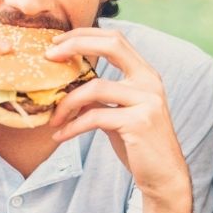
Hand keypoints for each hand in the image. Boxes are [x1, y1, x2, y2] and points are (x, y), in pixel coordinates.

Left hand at [47, 29, 189, 203]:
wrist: (164, 176)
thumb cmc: (139, 145)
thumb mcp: (120, 113)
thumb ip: (102, 97)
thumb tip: (69, 87)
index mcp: (146, 74)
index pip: (115, 39)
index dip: (85, 35)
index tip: (57, 42)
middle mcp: (150, 82)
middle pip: (112, 45)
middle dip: (76, 45)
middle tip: (48, 56)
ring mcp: (147, 101)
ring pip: (95, 87)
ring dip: (66, 102)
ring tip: (53, 118)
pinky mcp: (139, 123)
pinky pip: (94, 117)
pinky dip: (72, 126)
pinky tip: (60, 136)